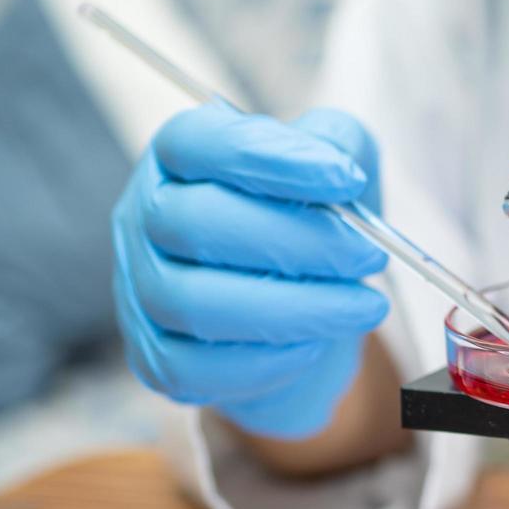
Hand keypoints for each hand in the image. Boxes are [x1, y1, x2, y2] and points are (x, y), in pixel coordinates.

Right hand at [111, 104, 389, 438]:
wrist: (306, 306)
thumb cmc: (315, 220)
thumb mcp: (339, 163)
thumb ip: (339, 144)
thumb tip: (338, 168)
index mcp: (183, 154)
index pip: (200, 141)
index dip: (272, 157)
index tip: (347, 179)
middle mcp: (145, 214)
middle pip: (195, 222)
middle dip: (297, 241)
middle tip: (369, 255)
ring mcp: (139, 287)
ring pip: (193, 302)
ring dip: (294, 308)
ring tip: (364, 306)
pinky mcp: (152, 353)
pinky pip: (192, 367)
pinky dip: (264, 361)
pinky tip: (316, 344)